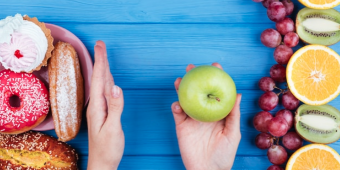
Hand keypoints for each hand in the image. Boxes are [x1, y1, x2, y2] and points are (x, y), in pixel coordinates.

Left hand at [87, 41, 124, 169]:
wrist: (102, 163)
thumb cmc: (108, 149)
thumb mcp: (113, 128)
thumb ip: (115, 107)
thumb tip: (116, 87)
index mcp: (98, 107)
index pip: (100, 79)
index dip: (101, 61)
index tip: (100, 46)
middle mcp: (96, 105)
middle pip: (99, 78)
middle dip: (101, 60)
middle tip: (100, 45)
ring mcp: (99, 109)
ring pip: (102, 84)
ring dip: (103, 69)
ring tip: (103, 57)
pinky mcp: (104, 113)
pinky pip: (105, 92)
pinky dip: (107, 81)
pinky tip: (108, 80)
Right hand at [171, 63, 241, 169]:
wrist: (208, 169)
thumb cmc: (224, 154)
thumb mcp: (233, 133)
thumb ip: (233, 115)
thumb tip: (238, 94)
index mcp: (217, 112)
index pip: (216, 91)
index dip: (215, 78)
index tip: (215, 66)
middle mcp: (204, 112)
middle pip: (198, 91)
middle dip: (194, 78)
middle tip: (192, 67)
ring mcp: (192, 118)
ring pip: (185, 99)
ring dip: (180, 88)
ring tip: (179, 80)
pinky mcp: (181, 126)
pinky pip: (177, 113)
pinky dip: (176, 106)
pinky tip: (178, 104)